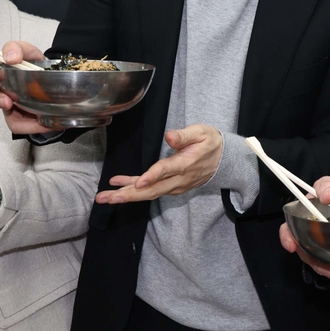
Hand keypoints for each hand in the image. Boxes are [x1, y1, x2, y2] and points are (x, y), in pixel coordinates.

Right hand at [0, 40, 53, 134]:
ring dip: (18, 119)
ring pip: (7, 116)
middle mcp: (4, 90)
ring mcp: (12, 105)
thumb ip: (18, 49)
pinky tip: (44, 123)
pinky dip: (32, 126)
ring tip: (34, 118)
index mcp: (2, 72)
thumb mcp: (29, 51)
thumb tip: (10, 57)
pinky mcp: (20, 118)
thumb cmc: (37, 65)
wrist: (56, 80)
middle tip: (6, 102)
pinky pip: (20, 125)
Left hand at [95, 124, 222, 203]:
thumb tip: (169, 137)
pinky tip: (118, 186)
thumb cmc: (210, 142)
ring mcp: (175, 186)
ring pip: (149, 193)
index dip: (151, 176)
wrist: (224, 160)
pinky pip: (151, 190)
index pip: (166, 171)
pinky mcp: (171, 187)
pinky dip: (133, 190)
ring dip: (126, 196)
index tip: (137, 182)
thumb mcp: (201, 132)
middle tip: (108, 198)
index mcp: (185, 164)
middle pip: (152, 190)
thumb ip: (184, 135)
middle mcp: (179, 179)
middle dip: (128, 195)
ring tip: (105, 197)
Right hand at [279, 176, 329, 282]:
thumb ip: (327, 187)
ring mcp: (315, 247)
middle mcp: (304, 235)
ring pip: (315, 262)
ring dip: (324, 269)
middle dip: (312, 260)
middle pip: (302, 251)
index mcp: (300, 219)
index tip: (291, 246)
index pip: (287, 230)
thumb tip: (326, 196)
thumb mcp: (329, 186)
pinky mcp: (328, 256)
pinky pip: (327, 267)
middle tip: (325, 266)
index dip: (286, 238)